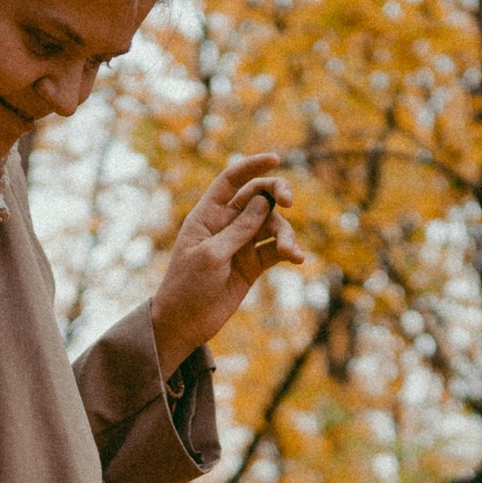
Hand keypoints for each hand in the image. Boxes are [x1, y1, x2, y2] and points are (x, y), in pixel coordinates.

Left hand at [148, 153, 303, 371]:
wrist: (184, 324)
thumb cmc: (187, 286)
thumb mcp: (211, 255)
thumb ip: (238, 229)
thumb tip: (264, 201)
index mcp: (207, 214)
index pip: (231, 180)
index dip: (252, 166)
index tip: (275, 159)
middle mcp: (226, 224)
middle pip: (258, 197)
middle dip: (276, 193)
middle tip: (290, 201)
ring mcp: (241, 243)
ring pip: (271, 225)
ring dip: (285, 234)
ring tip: (290, 252)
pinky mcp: (253, 264)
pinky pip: (275, 250)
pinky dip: (288, 251)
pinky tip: (297, 258)